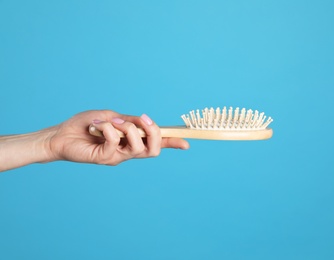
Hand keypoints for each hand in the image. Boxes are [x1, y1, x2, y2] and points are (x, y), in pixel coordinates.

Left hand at [48, 110, 188, 164]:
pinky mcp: (105, 159)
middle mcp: (128, 151)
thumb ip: (129, 121)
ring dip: (128, 128)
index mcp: (132, 140)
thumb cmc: (87, 125)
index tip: (186, 143)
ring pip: (138, 147)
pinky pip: (116, 143)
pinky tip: (97, 126)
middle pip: (154, 149)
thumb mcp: (112, 117)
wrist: (62, 134)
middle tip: (143, 120)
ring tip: (112, 122)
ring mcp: (118, 156)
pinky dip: (109, 129)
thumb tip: (144, 122)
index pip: (156, 143)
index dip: (172, 143)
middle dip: (154, 132)